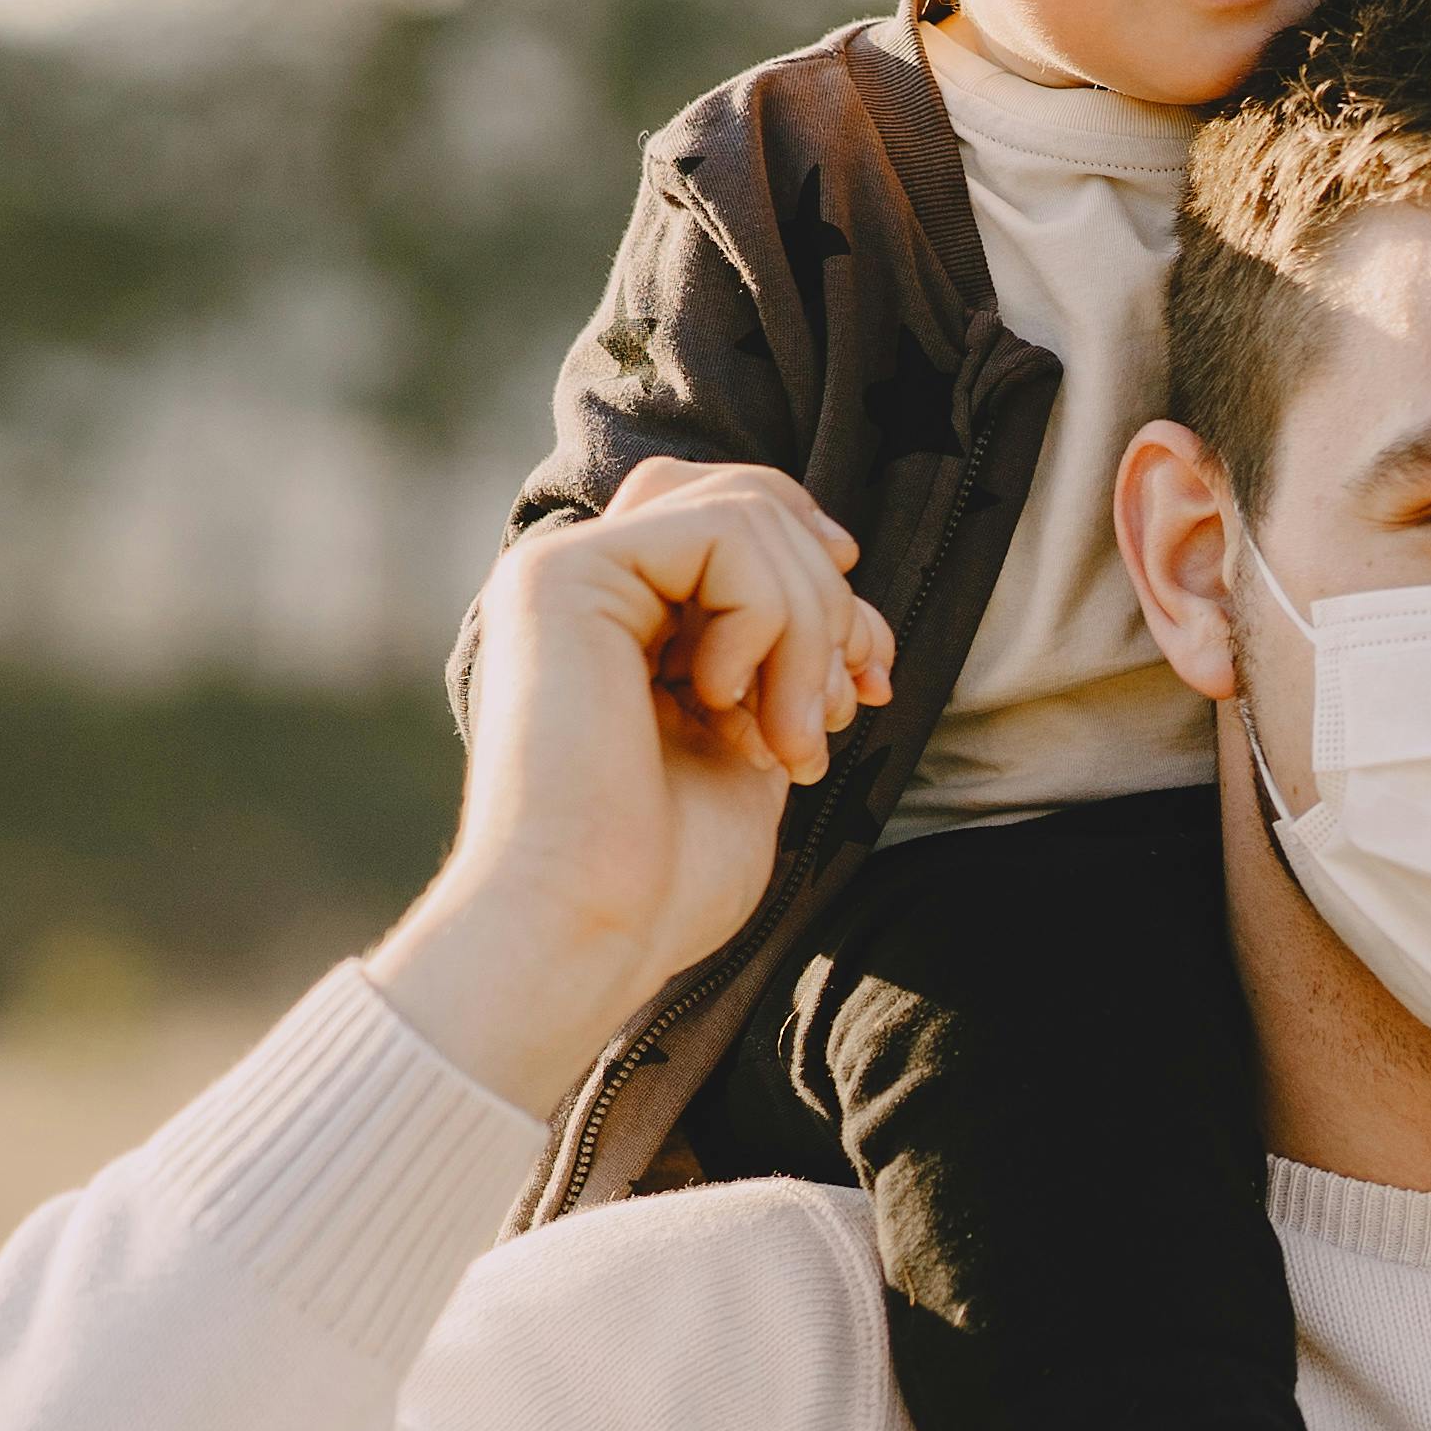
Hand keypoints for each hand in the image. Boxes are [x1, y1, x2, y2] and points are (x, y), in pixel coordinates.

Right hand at [365, 464, 887, 1115]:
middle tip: (836, 716)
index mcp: (628, 621)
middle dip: (832, 604)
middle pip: (756, 499)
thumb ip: (783, 656)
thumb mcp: (757, 739)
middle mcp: (591, 582)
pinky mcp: (563, 575)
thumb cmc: (665, 878)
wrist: (587, 932)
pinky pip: (723, 532)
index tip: (868, 682)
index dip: (829, 582)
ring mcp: (568, 570)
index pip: (748, 521)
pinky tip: (722, 708)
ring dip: (809, 630)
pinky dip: (767, 622)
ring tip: (787, 739)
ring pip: (751, 510)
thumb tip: (843, 579)